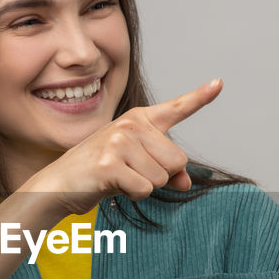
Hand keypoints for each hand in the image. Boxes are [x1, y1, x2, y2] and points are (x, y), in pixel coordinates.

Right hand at [26, 78, 221, 215]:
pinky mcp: (110, 164)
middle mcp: (131, 125)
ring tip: (119, 178)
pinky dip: (132, 195)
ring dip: (143, 186)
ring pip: (162, 178)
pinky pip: (145, 189)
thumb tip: (186, 182)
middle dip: (159, 175)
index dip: (200, 97)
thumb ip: (165, 169)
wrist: (59, 184)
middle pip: (178, 160)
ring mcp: (119, 142)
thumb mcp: (137, 166)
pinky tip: (113, 186)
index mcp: (139, 120)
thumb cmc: (100, 173)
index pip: (176, 108)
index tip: (219, 83)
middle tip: (130, 173)